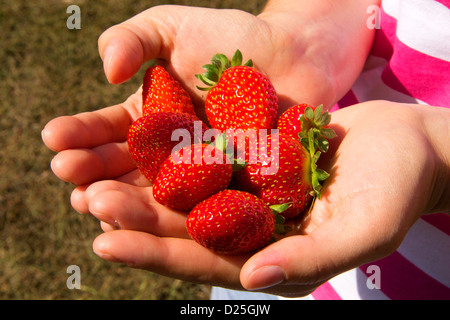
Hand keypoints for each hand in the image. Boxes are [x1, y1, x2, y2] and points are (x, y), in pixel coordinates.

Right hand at [42, 1, 375, 206]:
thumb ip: (134, 39)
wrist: (293, 52)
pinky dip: (185, 215)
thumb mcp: (173, 26)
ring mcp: (203, 175)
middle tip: (71, 181)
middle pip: (129, 171)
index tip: (54, 139)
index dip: (81, 135)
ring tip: (97, 206)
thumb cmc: (232, 37)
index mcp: (150, 121)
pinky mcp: (238, 188)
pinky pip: (209, 203)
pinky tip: (158, 224)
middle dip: (97, 175)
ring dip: (129, 203)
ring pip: (161, 196)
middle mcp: (171, 154)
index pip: (108, 132)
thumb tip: (106, 69)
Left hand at [62, 101, 449, 296]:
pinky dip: (177, 148)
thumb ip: (309, 258)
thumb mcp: (363, 229)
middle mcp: (256, 228)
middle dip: (139, 217)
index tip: (108, 242)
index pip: (206, 263)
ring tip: (101, 173)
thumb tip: (255, 280)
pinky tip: (144, 135)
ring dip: (147, 182)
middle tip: (92, 201)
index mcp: (274, 258)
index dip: (157, 255)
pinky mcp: (255, 156)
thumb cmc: (397, 191)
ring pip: (190, 190)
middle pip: (187, 227)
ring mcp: (253, 190)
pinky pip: (209, 152)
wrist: (411, 144)